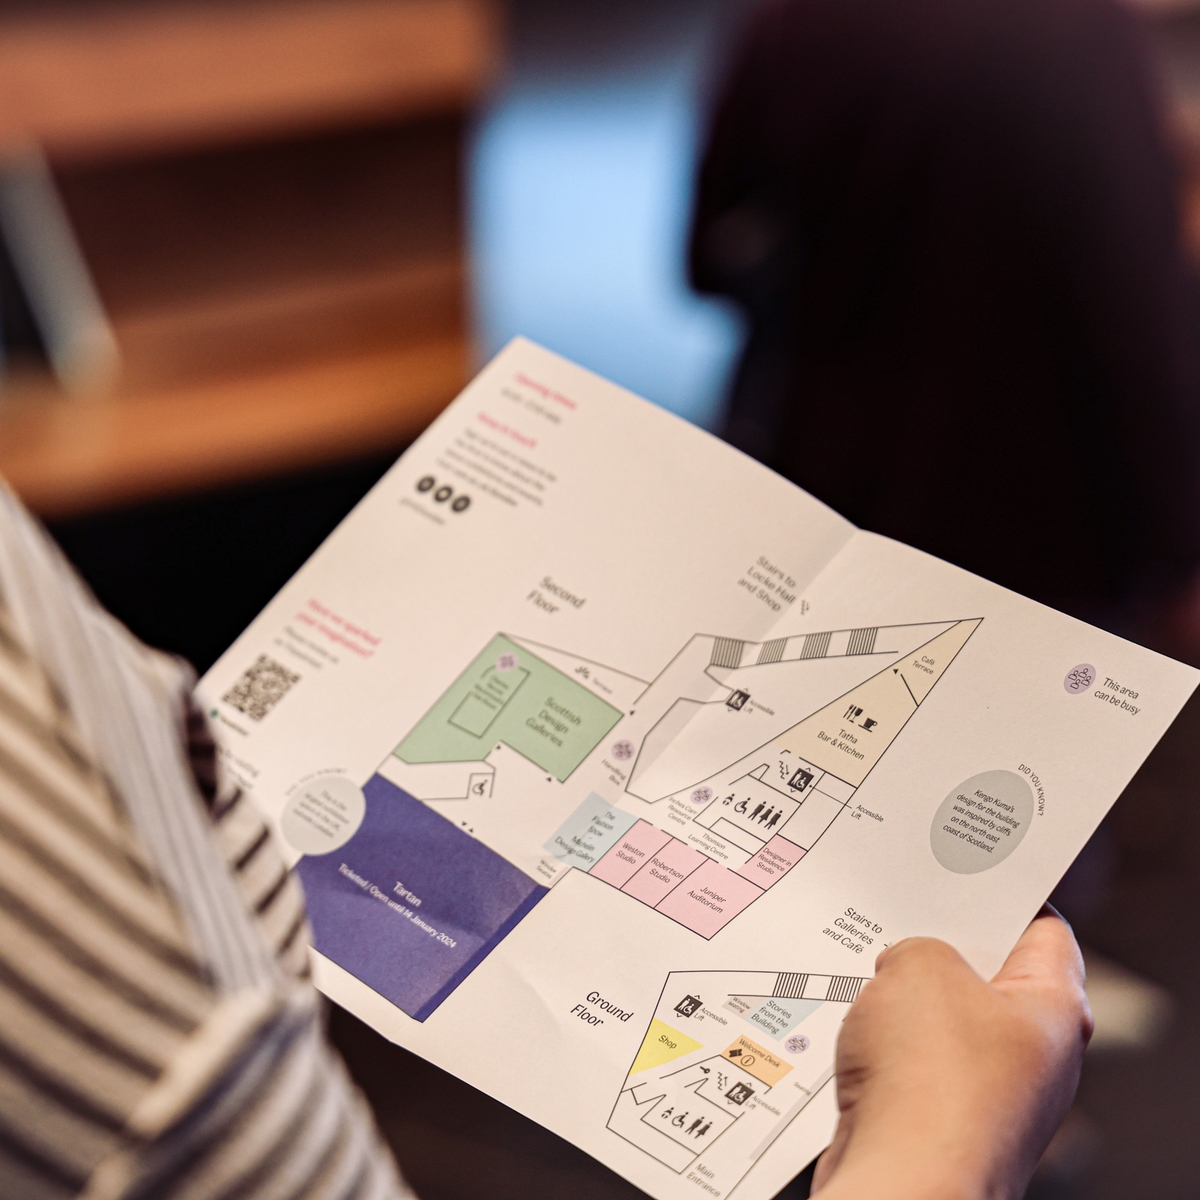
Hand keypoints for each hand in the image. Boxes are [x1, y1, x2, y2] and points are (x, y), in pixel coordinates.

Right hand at [812, 907, 1092, 1199]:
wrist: (904, 1185)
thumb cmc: (929, 1077)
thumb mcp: (920, 966)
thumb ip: (918, 946)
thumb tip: (904, 968)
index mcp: (1053, 1008)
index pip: (1044, 928)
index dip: (1005, 892)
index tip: (966, 868)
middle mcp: (1032, 1052)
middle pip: (988, 973)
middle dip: (938, 943)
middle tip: (898, 910)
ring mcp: (989, 1090)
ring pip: (943, 1019)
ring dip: (901, 996)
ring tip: (864, 967)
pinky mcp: (943, 1119)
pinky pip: (914, 1061)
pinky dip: (884, 1041)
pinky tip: (851, 1023)